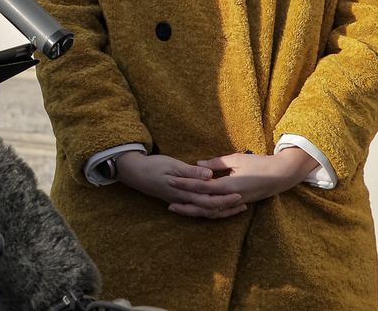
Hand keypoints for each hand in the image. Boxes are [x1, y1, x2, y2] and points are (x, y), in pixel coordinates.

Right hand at [116, 152, 245, 218]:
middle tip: (243, 204)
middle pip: (209, 208)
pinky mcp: (177, 200)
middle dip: (226, 207)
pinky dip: (208, 210)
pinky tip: (215, 208)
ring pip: (203, 212)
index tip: (240, 194)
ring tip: (234, 208)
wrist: (134, 172)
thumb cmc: (153, 165)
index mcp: (184, 190)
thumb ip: (191, 172)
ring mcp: (180, 202)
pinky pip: (196, 210)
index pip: (208, 198)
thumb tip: (210, 176)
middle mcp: (183, 200)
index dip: (225, 198)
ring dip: (219, 211)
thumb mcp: (172, 165)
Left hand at [164, 149, 319, 216]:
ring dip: (195, 211)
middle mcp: (230, 197)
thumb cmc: (259, 164)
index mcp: (228, 185)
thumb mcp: (236, 159)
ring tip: (180, 209)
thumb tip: (198, 163)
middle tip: (169, 204)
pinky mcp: (239, 204)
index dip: (186, 185)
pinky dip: (209, 213)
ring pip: (212, 212)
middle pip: (204, 205)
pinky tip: (199, 211)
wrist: (281, 175)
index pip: (202, 187)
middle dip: (186, 205)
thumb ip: (216, 162)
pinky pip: (221, 212)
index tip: (171, 181)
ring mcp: (236, 203)